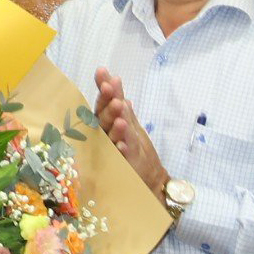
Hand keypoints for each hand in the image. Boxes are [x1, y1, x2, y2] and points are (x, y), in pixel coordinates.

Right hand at [93, 68, 166, 198]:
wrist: (150, 180)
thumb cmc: (138, 153)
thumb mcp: (133, 126)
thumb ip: (123, 108)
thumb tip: (115, 83)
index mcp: (107, 124)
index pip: (103, 105)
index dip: (103, 90)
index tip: (103, 74)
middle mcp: (105, 137)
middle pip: (102, 118)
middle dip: (107, 105)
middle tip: (111, 91)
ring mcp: (110, 152)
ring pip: (109, 136)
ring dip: (114, 123)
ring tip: (120, 110)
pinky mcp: (119, 168)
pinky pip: (119, 158)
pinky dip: (120, 150)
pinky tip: (123, 143)